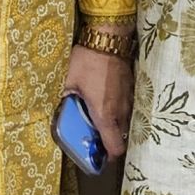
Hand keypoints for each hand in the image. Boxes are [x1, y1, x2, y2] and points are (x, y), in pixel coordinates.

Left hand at [65, 43, 128, 158]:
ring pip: (127, 122)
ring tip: (102, 119)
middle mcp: (121, 110)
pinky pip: (129, 107)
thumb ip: (66, 98)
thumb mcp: (69, 81)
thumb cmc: (87, 61)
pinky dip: (121, 111)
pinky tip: (109, 102)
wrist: (109, 38)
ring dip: (116, 125)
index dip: (108, 156)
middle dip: (110, 141)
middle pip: (121, 137)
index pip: (115, 147)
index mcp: (104, 113)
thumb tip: (61, 107)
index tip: (99, 156)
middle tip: (97, 137)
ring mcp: (129, 99)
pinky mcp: (133, 88)